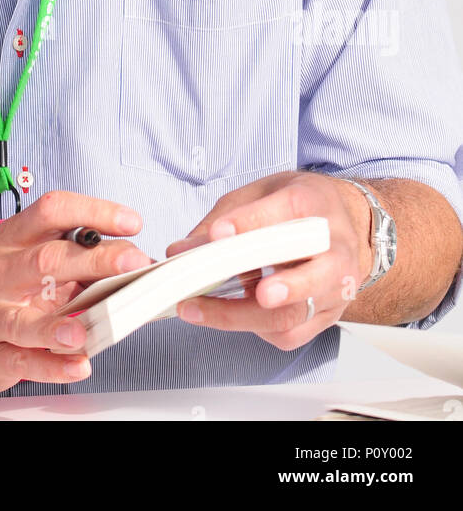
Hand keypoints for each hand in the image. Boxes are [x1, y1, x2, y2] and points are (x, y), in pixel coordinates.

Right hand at [0, 191, 151, 391]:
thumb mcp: (26, 260)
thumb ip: (72, 259)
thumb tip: (127, 261)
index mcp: (14, 239)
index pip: (52, 211)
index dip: (93, 212)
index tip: (129, 222)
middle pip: (47, 259)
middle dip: (94, 259)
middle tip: (132, 262)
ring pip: (21, 319)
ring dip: (56, 326)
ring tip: (84, 331)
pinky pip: (22, 361)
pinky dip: (53, 366)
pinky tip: (77, 365)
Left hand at [165, 170, 374, 349]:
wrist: (346, 224)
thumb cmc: (299, 207)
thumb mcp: (263, 193)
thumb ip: (225, 218)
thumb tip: (180, 250)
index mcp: (315, 204)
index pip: (287, 212)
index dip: (250, 223)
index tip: (218, 233)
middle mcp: (335, 247)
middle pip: (312, 274)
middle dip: (282, 286)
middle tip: (253, 291)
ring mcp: (336, 285)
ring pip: (296, 312)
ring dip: (246, 316)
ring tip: (203, 310)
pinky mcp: (329, 314)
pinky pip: (292, 333)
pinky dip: (258, 329)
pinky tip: (235, 314)